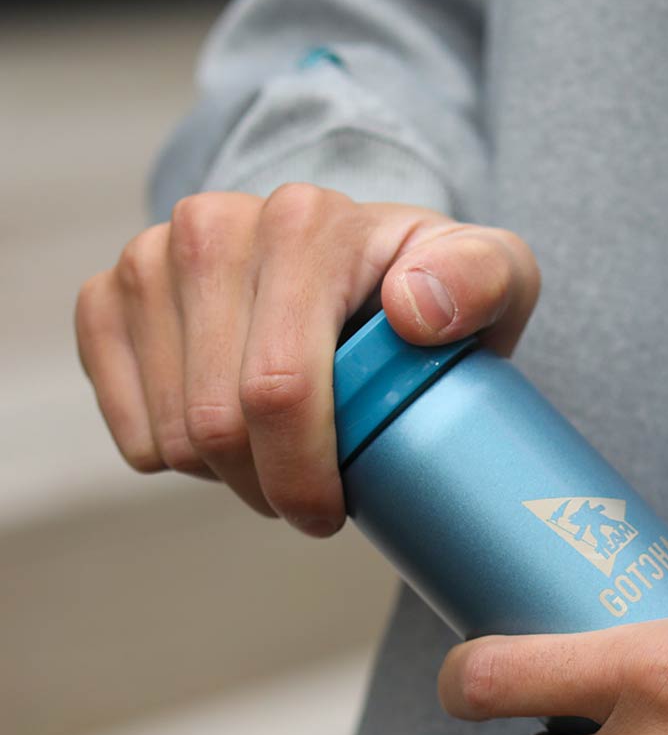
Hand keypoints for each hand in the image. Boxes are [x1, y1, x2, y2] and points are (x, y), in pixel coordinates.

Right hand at [74, 185, 539, 532]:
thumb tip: (414, 310)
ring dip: (231, 477)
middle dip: (271, 488)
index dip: (305, 476)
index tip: (337, 511)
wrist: (350, 257)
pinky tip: (233, 434)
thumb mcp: (495, 277)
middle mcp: (210, 228)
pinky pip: (130, 432)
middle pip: (218, 424)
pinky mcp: (105, 301)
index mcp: (303, 223)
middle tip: (316, 500)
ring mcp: (147, 260)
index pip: (278, 388)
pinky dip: (180, 460)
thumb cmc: (428, 285)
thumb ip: (486, 280)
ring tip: (282, 458)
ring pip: (173, 437)